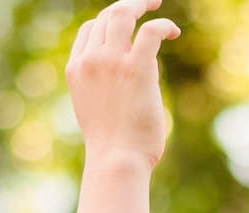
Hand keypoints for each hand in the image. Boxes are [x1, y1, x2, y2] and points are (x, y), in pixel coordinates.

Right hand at [67, 0, 179, 169]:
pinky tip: (172, 31)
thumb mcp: (96, 109)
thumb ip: (107, 86)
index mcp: (76, 69)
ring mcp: (111, 62)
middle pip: (106, 16)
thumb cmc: (113, 146)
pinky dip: (162, 25)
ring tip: (157, 5)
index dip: (110, 23)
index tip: (129, 28)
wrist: (116, 160)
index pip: (90, 30)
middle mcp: (90, 61)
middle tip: (147, 3)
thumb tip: (140, 73)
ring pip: (123, 14)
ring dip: (142, 4)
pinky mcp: (136, 68)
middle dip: (128, 5)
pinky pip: (150, 31)